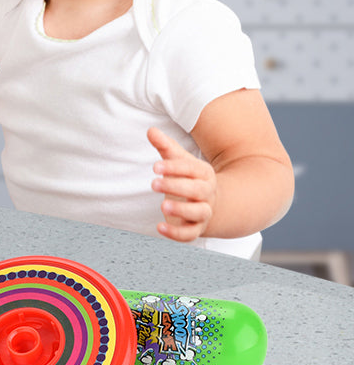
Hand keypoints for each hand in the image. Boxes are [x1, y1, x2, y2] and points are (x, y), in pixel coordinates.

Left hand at [147, 127, 217, 241]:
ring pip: (198, 212)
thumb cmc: (189, 178)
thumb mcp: (179, 161)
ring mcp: (203, 211)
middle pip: (196, 190)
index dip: (174, 168)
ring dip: (181, 209)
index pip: (192, 169)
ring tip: (163, 206)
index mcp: (203, 173)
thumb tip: (151, 130)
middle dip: (175, 186)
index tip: (155, 167)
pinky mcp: (196, 229)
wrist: (212, 203)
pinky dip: (176, 233)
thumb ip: (165, 146)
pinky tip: (159, 227)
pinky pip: (190, 234)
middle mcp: (207, 192)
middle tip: (153, 183)